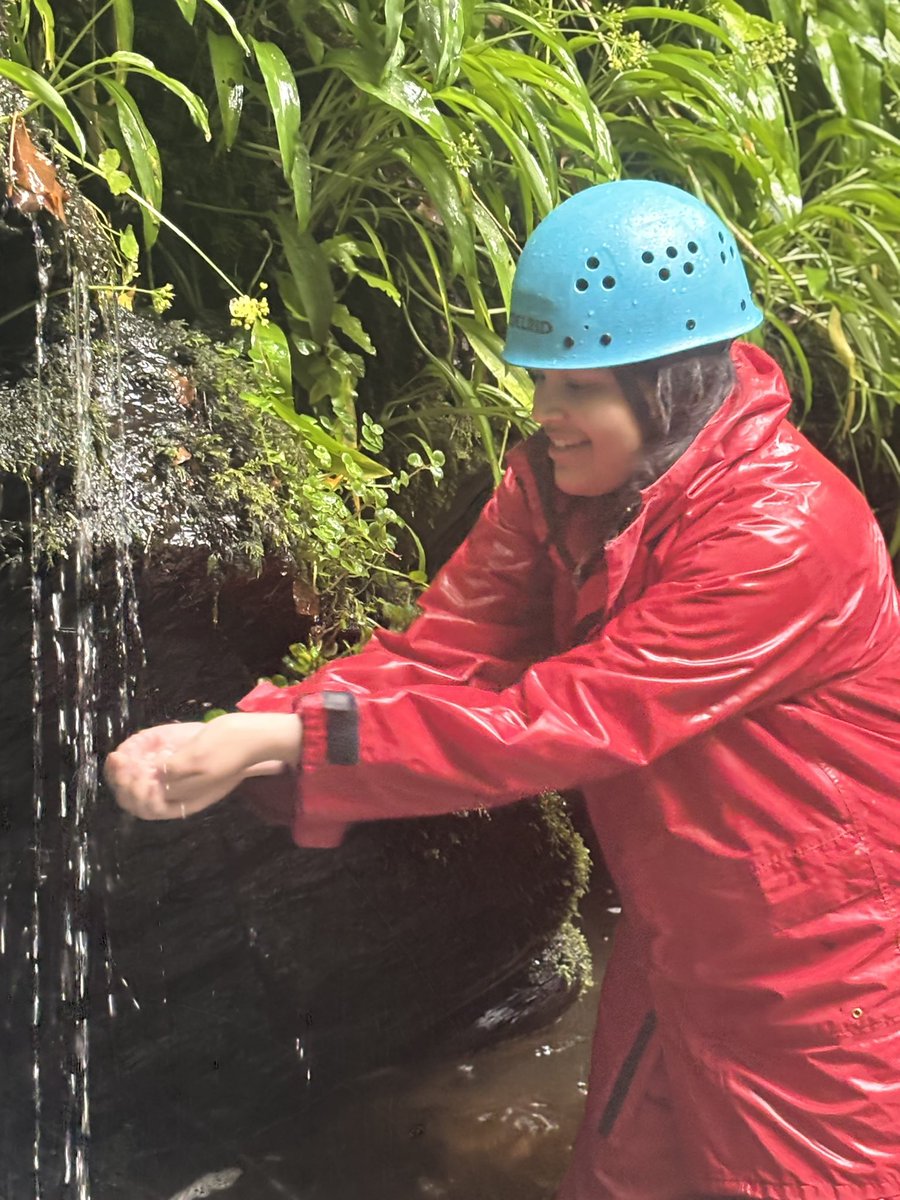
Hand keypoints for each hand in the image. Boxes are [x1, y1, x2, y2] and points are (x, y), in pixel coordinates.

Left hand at [105, 713, 301, 820]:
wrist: (249, 735)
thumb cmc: (229, 746)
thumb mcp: (200, 759)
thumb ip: (175, 771)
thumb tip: (153, 777)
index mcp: (184, 801)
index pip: (149, 806)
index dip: (135, 792)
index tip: (134, 771)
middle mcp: (175, 795)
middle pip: (138, 800)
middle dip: (123, 783)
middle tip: (120, 762)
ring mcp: (172, 779)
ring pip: (136, 786)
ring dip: (122, 774)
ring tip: (117, 756)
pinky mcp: (171, 763)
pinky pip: (143, 769)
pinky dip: (132, 760)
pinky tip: (127, 750)